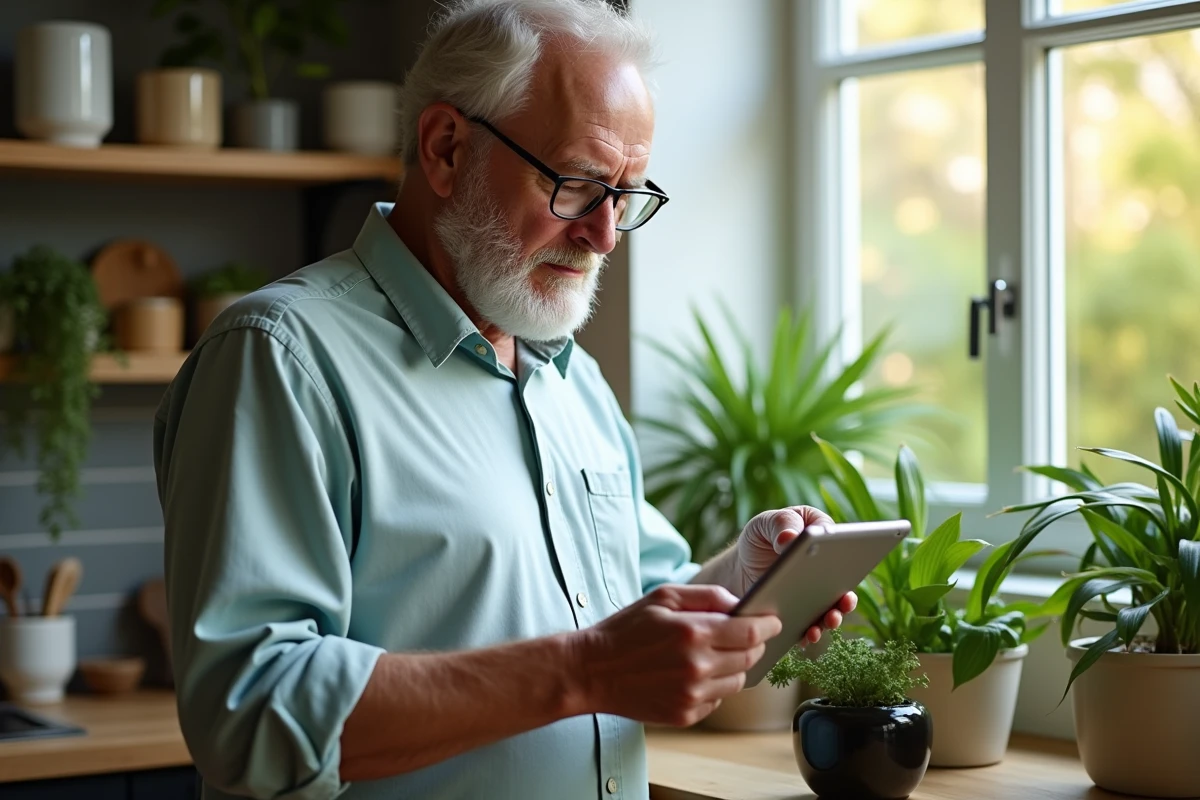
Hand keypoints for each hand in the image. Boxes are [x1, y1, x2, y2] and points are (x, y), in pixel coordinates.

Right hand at [575, 584, 781, 726]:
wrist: (592, 671)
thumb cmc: (626, 629)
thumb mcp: (663, 596)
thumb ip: (707, 596)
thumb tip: (740, 604)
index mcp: (694, 633)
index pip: (751, 632)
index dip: (768, 625)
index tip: (773, 621)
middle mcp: (697, 666)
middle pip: (750, 657)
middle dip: (754, 643)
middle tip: (744, 634)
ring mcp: (692, 695)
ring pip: (738, 681)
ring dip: (735, 665)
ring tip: (713, 654)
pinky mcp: (686, 715)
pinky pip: (718, 699)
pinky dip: (715, 685)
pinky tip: (693, 673)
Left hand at [736, 505, 857, 643]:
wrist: (741, 566)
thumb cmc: (759, 537)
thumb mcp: (766, 523)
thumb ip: (781, 524)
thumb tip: (791, 538)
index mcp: (823, 535)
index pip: (841, 540)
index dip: (847, 549)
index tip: (848, 559)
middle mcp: (829, 566)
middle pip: (844, 580)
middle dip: (847, 592)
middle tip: (845, 600)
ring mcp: (819, 592)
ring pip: (834, 606)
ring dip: (835, 615)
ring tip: (828, 620)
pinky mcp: (807, 612)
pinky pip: (814, 624)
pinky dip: (813, 631)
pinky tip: (809, 635)